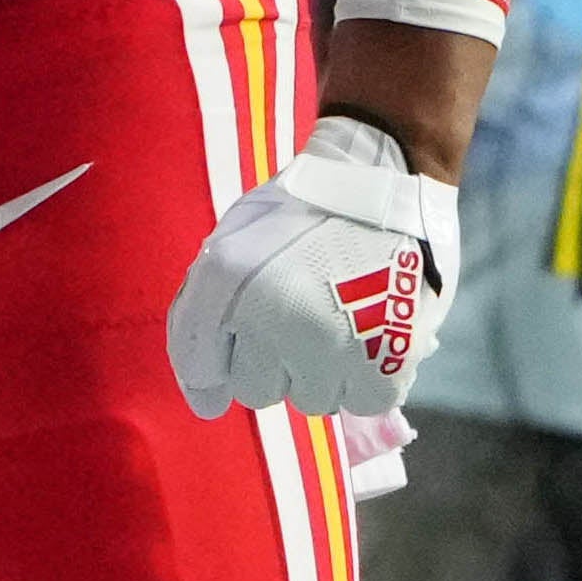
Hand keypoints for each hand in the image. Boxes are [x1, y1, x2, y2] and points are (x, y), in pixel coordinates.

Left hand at [164, 116, 460, 421]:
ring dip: (320, 372)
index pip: (197, 363)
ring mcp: (330, 341)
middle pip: (256, 391)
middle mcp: (272, 315)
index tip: (214, 386)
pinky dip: (366, 378)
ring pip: (311, 401)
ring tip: (337, 319)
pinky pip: (362, 401)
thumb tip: (206, 403)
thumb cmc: (301, 215)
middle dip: (270, 364)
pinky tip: (368, 336)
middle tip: (296, 322)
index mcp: (226, 278)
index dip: (205, 378)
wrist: (380, 177)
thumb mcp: (235, 240)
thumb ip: (207, 309)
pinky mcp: (384, 359)